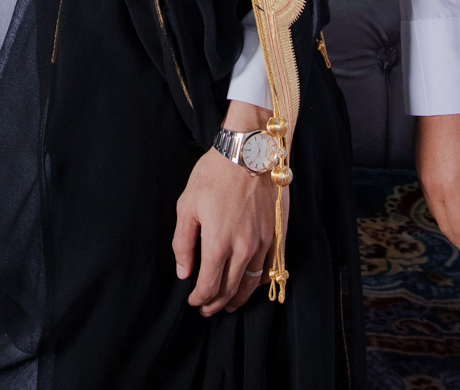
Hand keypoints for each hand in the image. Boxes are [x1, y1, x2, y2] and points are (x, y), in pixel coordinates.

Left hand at [172, 100, 284, 316]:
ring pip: (252, 283)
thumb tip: (183, 273)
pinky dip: (259, 282)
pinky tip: (251, 284)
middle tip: (207, 309)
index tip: (193, 301)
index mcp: (217, 243)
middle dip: (217, 303)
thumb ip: (183, 242)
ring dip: (238, 298)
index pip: (209, 285)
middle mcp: (243, 248)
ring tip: (228, 304)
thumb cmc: (215, 173)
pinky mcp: (277, 234)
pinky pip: (269, 268)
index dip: (199, 298)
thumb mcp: (187, 204)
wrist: (250, 151)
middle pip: (231, 290)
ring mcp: (263, 243)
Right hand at [416, 111, 459, 271]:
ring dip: (451, 228)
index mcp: (450, 188)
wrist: (441, 100)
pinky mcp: (423, 167)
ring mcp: (425, 177)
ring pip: (437, 212)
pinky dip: (444, 212)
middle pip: (446, 224)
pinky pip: (433, 199)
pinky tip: (454, 210)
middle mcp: (433, 187)